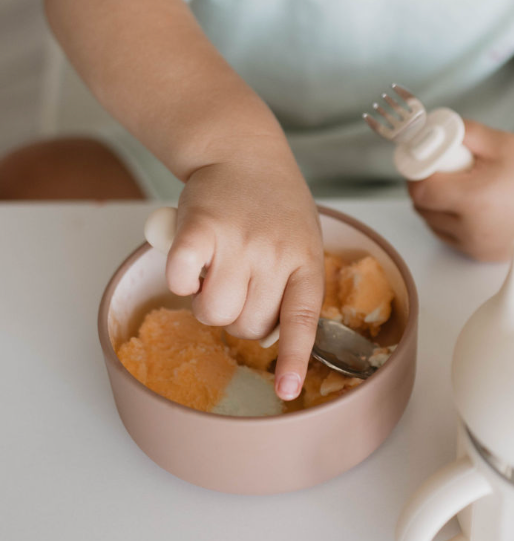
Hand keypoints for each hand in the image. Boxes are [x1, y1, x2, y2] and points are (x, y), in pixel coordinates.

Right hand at [164, 137, 323, 401]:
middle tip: (236, 281)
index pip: (302, 320)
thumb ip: (290, 282)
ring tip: (214, 268)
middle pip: (247, 327)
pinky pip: (182, 281)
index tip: (287, 391)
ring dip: (206, 301)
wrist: (241, 149)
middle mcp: (275, 253)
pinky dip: (181, 279)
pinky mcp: (200, 228)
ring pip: (213, 312)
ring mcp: (239, 240)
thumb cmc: (272, 202)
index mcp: (305, 260)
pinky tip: (191, 260)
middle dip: (237, 316)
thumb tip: (268, 336)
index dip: (293, 359)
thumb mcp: (300, 238)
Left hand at [407, 119, 513, 262]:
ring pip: (433, 223)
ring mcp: (477, 246)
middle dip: (426, 185)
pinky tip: (470, 204)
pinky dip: (449, 221)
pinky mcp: (481, 255)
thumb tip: (429, 128)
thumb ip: (460, 131)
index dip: (417, 172)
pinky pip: (449, 236)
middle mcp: (473, 229)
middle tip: (443, 169)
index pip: (422, 189)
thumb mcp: (498, 140)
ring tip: (461, 185)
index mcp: (475, 199)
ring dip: (435, 204)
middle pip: (423, 207)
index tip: (423, 160)